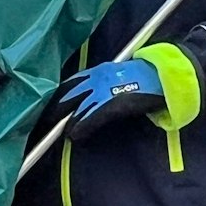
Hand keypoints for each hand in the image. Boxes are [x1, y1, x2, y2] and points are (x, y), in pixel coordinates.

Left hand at [50, 59, 165, 141]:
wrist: (164, 76)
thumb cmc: (144, 78)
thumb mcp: (118, 77)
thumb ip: (102, 85)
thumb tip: (89, 99)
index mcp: (99, 71)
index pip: (70, 83)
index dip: (58, 96)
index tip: (47, 107)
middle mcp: (97, 78)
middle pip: (67, 94)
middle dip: (54, 108)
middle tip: (41, 121)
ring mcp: (104, 90)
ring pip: (76, 105)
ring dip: (64, 119)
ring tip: (54, 131)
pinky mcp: (113, 103)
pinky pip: (91, 116)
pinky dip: (80, 126)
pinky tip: (73, 135)